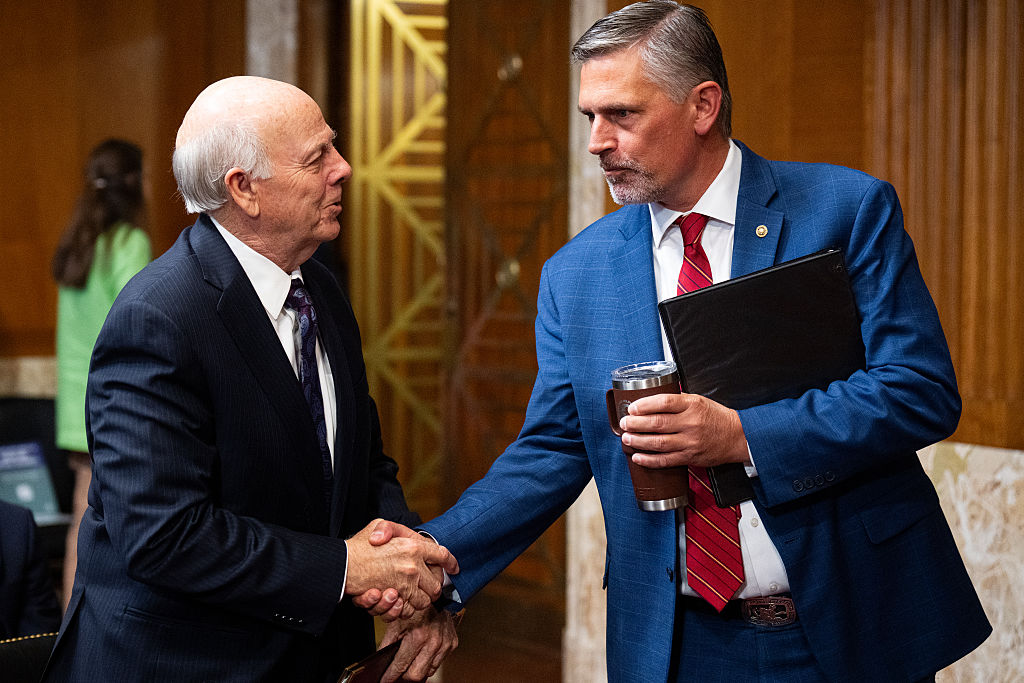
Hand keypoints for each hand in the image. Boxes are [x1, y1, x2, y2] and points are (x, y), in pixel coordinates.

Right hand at [345, 520, 458, 616]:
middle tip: (422, 585)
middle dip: (431, 587)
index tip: (454, 567)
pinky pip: (410, 610)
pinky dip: (406, 609)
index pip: (442, 555)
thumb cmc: (359, 545)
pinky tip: (397, 601)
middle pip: (436, 585)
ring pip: (425, 601)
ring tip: (408, 594)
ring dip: (418, 600)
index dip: (450, 562)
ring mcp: (405, 584)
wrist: (341, 565)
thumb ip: (396, 529)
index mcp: (413, 546)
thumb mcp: (379, 525)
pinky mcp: (395, 599)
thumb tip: (411, 537)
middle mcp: (413, 566)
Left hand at [380, 605, 460, 681]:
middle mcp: (433, 642)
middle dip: (404, 676)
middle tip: (398, 672)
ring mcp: (444, 644)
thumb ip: (387, 642)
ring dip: (418, 670)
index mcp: (418, 636)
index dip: (390, 676)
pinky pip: (438, 663)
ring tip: (410, 663)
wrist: (439, 595)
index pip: (401, 666)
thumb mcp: (397, 621)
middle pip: (416, 675)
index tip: (385, 680)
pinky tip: (423, 655)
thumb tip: (379, 658)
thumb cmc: (417, 606)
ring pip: (428, 672)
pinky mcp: (452, 644)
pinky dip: (429, 662)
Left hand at [618, 392, 747, 468]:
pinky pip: (666, 460)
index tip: (632, 407)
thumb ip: (678, 401)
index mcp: (692, 405)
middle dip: (636, 424)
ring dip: (639, 441)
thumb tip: (653, 401)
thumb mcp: (699, 400)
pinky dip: (649, 460)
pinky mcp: (690, 457)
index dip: (644, 405)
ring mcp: (690, 442)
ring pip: (659, 443)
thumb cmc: (717, 417)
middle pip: (657, 423)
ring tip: (626, 438)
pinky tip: (638, 457)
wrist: (738, 436)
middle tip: (624, 423)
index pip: (663, 402)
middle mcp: (690, 423)